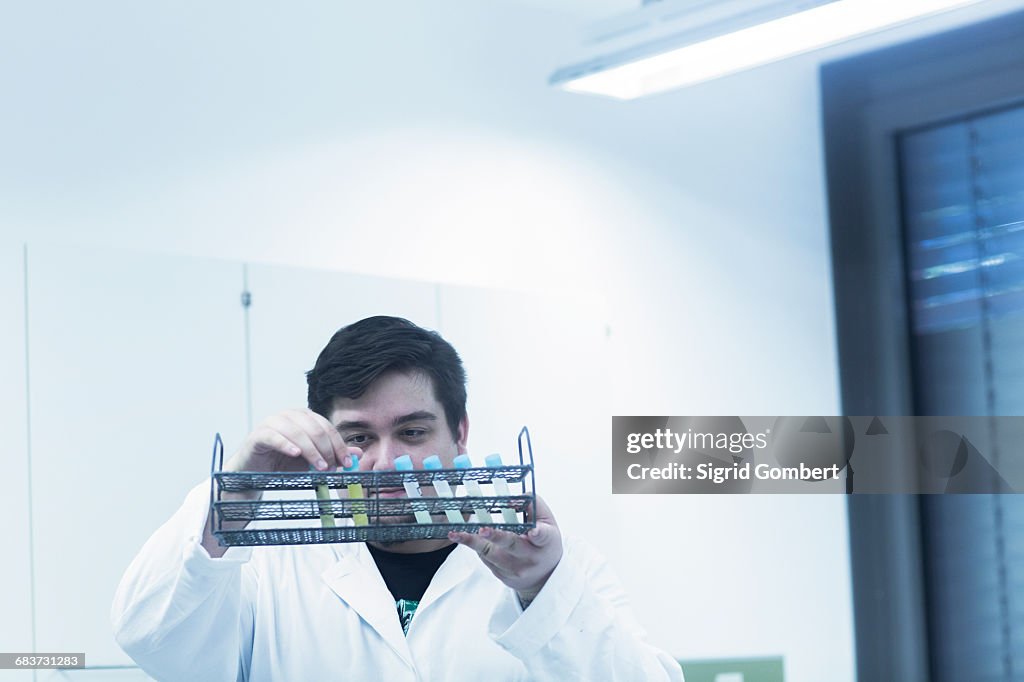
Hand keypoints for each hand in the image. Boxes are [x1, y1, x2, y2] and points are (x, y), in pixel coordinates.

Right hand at [226, 408, 359, 473]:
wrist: (255, 472)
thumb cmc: (283, 463)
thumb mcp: (313, 459)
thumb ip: (333, 454)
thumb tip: (358, 454)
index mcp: (304, 417)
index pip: (327, 427)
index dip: (339, 445)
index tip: (347, 463)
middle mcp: (289, 415)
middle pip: (315, 428)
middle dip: (327, 449)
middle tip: (331, 468)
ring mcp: (273, 422)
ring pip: (298, 432)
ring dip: (311, 451)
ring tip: (319, 467)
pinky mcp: (258, 434)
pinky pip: (274, 436)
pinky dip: (286, 444)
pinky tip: (295, 454)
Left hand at [448, 496, 561, 605]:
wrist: (543, 577)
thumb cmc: (544, 544)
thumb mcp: (547, 524)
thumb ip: (533, 506)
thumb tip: (511, 500)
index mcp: (546, 542)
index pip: (543, 537)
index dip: (538, 533)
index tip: (533, 531)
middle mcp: (530, 557)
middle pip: (512, 545)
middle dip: (496, 537)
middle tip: (483, 529)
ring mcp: (515, 569)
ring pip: (491, 554)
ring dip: (473, 542)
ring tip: (456, 534)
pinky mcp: (502, 575)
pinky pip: (486, 558)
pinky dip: (476, 545)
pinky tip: (464, 537)